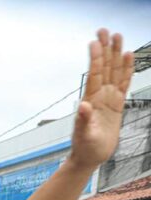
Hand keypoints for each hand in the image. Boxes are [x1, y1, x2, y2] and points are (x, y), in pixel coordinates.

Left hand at [70, 29, 133, 169]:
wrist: (90, 157)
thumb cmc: (84, 148)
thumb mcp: (84, 136)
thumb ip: (83, 121)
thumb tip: (83, 106)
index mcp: (91, 101)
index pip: (94, 75)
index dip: (95, 58)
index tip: (94, 42)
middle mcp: (99, 96)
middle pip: (104, 68)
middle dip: (105, 49)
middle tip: (105, 30)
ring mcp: (108, 99)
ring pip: (114, 72)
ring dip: (116, 55)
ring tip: (118, 37)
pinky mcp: (117, 104)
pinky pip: (124, 83)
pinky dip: (126, 70)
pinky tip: (128, 57)